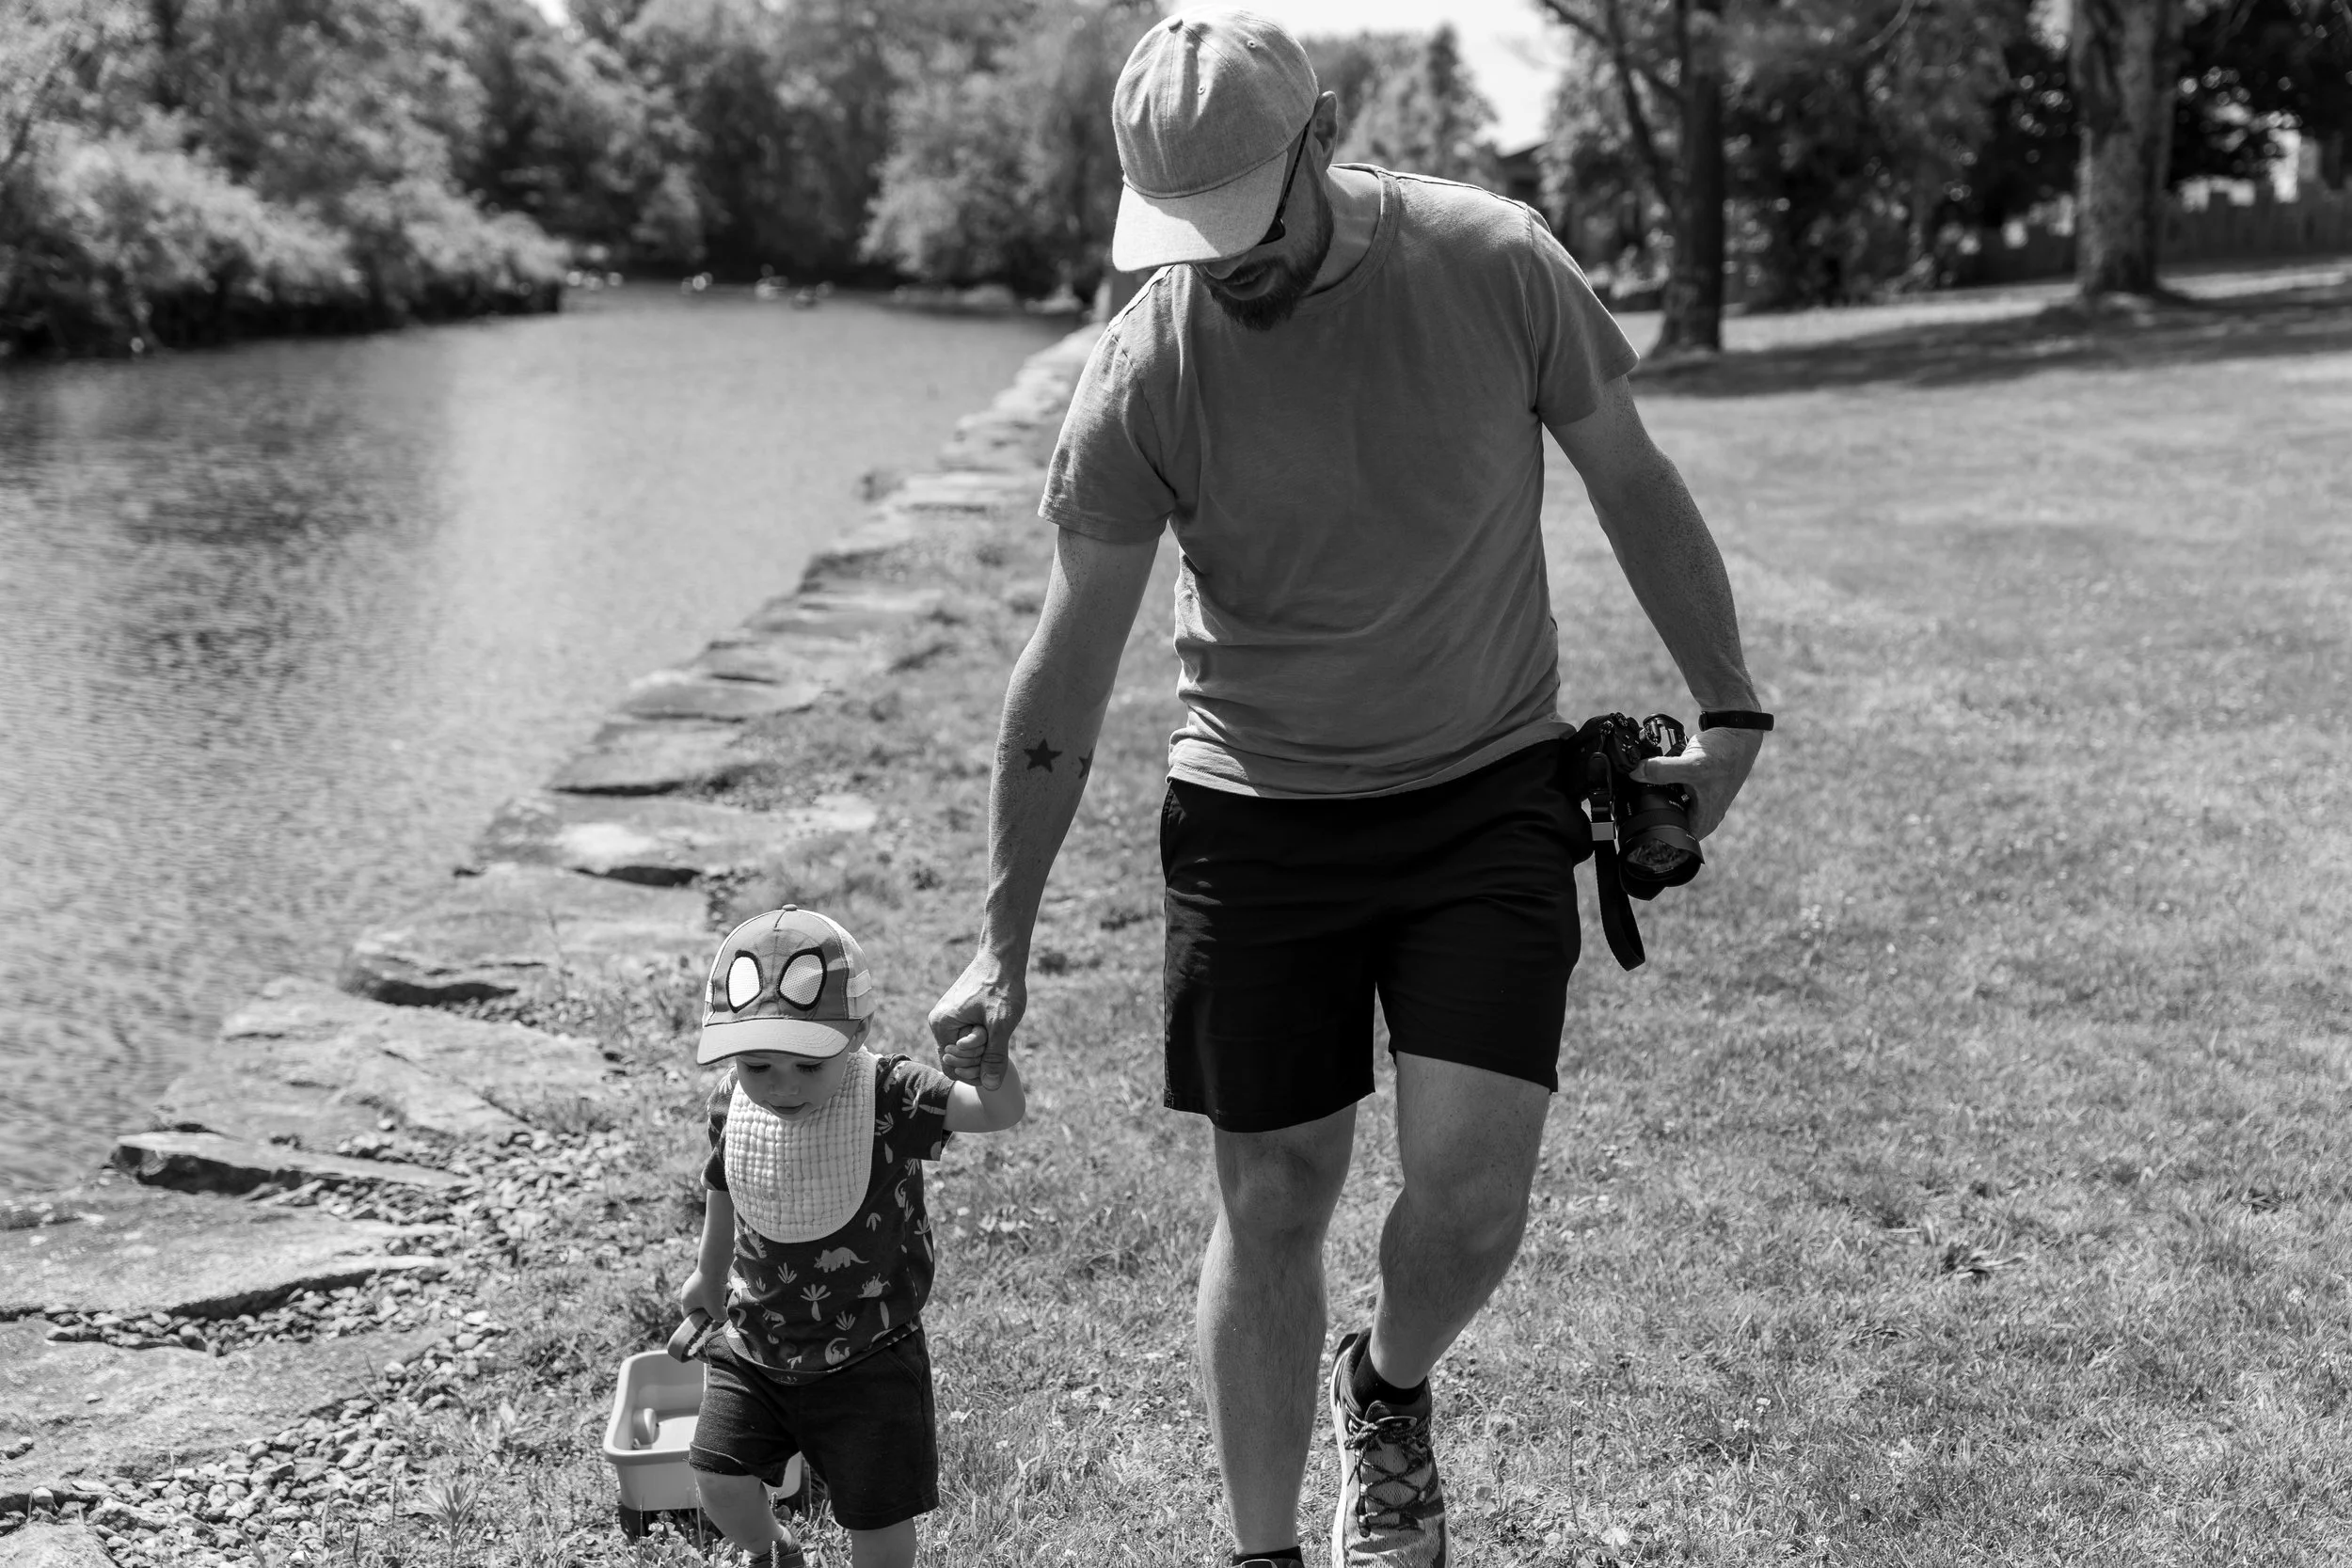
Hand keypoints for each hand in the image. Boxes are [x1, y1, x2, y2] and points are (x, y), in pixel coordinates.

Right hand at [676, 1269, 722, 1324]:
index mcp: (686, 1301)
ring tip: (726, 1299)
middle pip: (700, 1306)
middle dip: (711, 1309)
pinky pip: (713, 1286)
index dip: (698, 1321)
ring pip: (708, 1296)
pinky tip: (728, 1289)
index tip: (709, 1323)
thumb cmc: (712, 1289)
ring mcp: (697, 1281)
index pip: (689, 1316)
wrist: (715, 1264)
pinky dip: (720, 1289)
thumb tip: (722, 1317)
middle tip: (720, 1311)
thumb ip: (718, 1318)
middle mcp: (689, 1291)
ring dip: (717, 1299)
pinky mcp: (706, 1275)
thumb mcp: (716, 1309)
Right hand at [928, 949, 1025, 1088]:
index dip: (974, 1069)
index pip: (952, 1069)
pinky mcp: (959, 1015)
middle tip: (993, 1031)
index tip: (991, 1050)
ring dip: (984, 1045)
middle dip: (980, 1054)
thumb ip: (994, 1057)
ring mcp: (949, 1019)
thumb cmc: (1001, 987)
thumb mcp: (1001, 1025)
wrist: (1003, 956)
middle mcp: (939, 1023)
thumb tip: (990, 1086)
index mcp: (941, 1026)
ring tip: (994, 1024)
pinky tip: (994, 1023)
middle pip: (958, 1062)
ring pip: (967, 1050)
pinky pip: (969, 1038)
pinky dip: (985, 1036)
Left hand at [1632, 724, 1762, 840]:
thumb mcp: (1691, 765)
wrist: (1737, 732)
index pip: (1670, 837)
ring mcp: (1699, 799)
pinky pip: (1673, 786)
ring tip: (1656, 775)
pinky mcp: (1696, 785)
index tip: (1639, 810)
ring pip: (1668, 800)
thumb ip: (1661, 771)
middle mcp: (1702, 814)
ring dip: (1659, 788)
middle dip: (1653, 803)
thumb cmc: (1725, 754)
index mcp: (1704, 822)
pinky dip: (1666, 777)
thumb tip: (1634, 774)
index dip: (1652, 825)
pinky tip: (1663, 767)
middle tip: (1643, 788)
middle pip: (1667, 817)